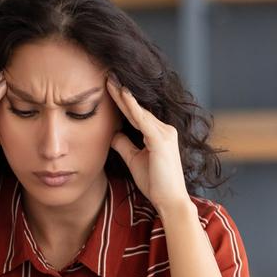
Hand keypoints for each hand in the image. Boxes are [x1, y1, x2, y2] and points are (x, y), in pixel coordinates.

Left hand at [106, 73, 191, 217]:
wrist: (169, 200)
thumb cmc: (155, 183)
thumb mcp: (134, 160)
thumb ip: (124, 145)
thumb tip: (113, 133)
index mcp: (158, 134)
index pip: (136, 114)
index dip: (121, 101)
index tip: (108, 87)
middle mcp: (164, 130)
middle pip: (137, 108)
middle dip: (121, 92)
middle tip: (107, 75)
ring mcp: (164, 134)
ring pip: (139, 111)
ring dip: (123, 95)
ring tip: (110, 80)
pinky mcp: (161, 141)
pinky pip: (143, 120)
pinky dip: (133, 107)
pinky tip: (123, 94)